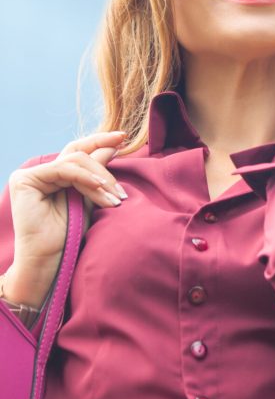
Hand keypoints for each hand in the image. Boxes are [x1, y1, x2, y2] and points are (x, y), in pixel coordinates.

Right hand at [4, 131, 128, 304]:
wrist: (51, 261)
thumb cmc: (70, 235)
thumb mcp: (91, 198)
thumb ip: (98, 174)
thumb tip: (113, 147)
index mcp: (55, 176)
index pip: (79, 152)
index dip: (101, 141)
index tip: (124, 137)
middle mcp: (41, 173)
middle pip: (78, 153)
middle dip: (104, 155)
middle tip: (124, 154)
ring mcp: (30, 176)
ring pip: (74, 161)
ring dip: (100, 177)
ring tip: (115, 198)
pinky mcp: (25, 181)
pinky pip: (63, 169)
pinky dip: (85, 177)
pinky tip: (100, 187)